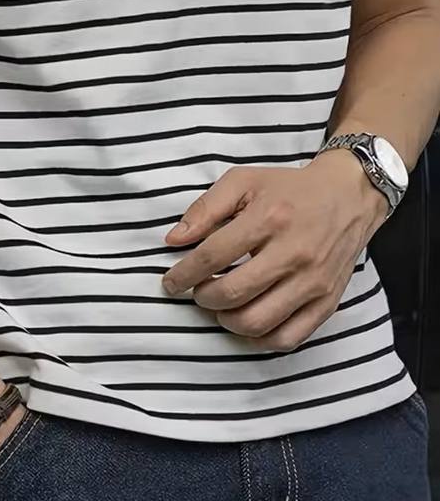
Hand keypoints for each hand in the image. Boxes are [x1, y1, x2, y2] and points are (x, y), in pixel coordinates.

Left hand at [161, 149, 388, 351]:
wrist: (348, 196)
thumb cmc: (288, 188)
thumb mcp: (243, 181)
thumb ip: (205, 208)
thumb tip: (173, 240)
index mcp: (268, 219)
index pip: (213, 256)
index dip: (184, 273)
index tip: (171, 282)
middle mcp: (293, 253)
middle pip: (233, 293)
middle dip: (203, 298)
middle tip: (197, 292)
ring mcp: (313, 282)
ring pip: (258, 322)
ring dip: (226, 320)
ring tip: (219, 307)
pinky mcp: (327, 303)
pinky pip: (288, 338)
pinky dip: (259, 339)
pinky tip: (246, 322)